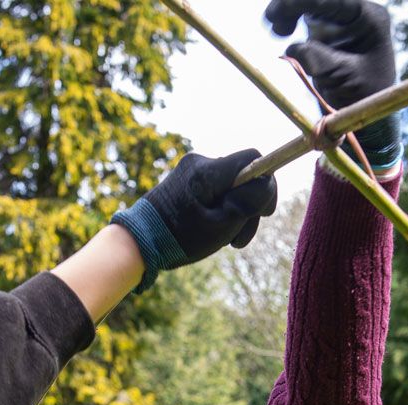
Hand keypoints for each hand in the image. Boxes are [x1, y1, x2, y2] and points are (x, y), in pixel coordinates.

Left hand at [111, 149, 277, 291]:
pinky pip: (217, 187)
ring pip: (231, 184)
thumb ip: (250, 201)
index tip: (265, 213)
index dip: (267, 184)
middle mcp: (199, 162)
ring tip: (227, 241)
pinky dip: (222, 207)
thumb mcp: (223, 226)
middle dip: (249, 206)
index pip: (254, 159)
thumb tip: (267, 181)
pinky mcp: (187, 177)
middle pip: (244, 175)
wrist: (140, 240)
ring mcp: (191, 168)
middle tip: (239, 240)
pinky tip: (214, 230)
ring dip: (236, 211)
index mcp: (207, 172)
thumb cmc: (180, 238)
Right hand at [264, 0, 401, 169]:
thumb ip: (322, 60)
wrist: (362, 106)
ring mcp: (339, 17)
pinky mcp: (324, 26)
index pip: (336, 1)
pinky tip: (282, 31)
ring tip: (278, 29)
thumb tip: (293, 47)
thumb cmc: (364, 94)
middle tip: (272, 19)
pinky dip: (288, 17)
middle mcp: (354, 12)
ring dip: (288, 9)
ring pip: (308, 2)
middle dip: (293, 3)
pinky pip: (302, 11)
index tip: (284, 7)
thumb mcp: (346, 79)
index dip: (307, 1)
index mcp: (369, 18)